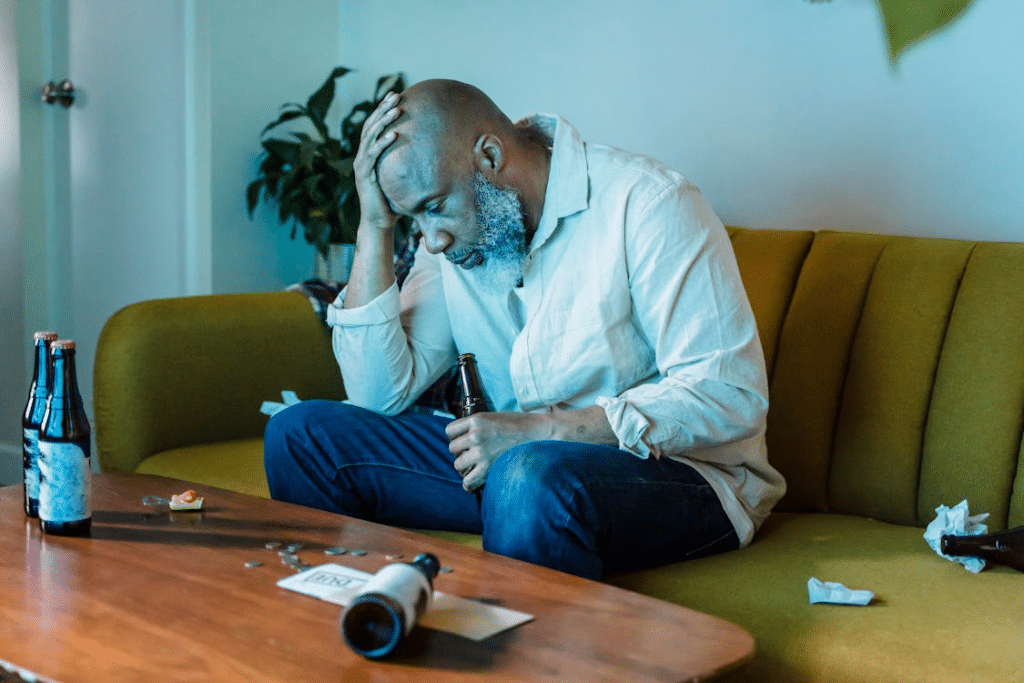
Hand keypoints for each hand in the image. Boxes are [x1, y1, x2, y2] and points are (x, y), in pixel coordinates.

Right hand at [354, 91, 401, 231]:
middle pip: (371, 126)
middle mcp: (362, 156)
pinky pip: (373, 156)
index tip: (394, 95)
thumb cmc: (392, 202)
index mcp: (368, 155)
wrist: (378, 222)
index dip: (382, 109)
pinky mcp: (364, 176)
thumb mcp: (399, 178)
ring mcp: (361, 165)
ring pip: (371, 137)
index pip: (374, 126)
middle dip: (383, 109)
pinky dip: (382, 144)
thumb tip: (430, 154)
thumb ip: (406, 165)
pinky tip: (393, 134)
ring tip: (396, 110)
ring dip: (384, 122)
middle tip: (395, 95)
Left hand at [446, 412, 553, 491]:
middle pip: (452, 448)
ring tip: (475, 467)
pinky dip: (469, 483)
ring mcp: (481, 452)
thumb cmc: (520, 425)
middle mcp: (475, 435)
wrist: (540, 433)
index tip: (464, 441)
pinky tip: (474, 480)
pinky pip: (468, 481)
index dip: (456, 437)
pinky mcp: (488, 467)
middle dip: (461, 452)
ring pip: (457, 464)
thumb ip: (477, 426)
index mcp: (476, 419)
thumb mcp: (494, 418)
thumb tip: (464, 439)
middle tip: (472, 455)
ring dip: (465, 467)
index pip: (450, 430)